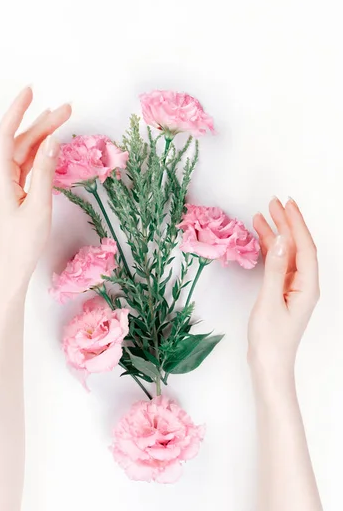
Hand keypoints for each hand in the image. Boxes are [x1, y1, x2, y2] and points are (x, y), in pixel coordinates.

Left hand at [0, 86, 70, 286]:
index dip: (17, 111)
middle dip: (42, 123)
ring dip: (43, 137)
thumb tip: (53, 142)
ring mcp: (7, 184)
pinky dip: (41, 153)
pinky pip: (27, 165)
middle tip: (67, 108)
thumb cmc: (22, 243)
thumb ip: (45, 171)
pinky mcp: (15, 192)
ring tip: (64, 120)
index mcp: (0, 178)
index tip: (30, 91)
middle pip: (20, 141)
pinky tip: (53, 145)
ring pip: (24, 152)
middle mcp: (0, 177)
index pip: (6, 135)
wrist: (10, 269)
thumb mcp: (39, 206)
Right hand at [248, 197, 319, 382]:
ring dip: (275, 234)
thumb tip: (279, 240)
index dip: (296, 224)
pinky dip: (269, 249)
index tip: (285, 205)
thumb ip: (274, 269)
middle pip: (297, 246)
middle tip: (273, 202)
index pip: (304, 247)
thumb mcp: (270, 301)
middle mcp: (304, 284)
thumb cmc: (270, 338)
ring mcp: (293, 288)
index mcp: (307, 286)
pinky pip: (278, 264)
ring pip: (286, 253)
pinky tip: (260, 239)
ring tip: (262, 215)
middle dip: (287, 223)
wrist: (269, 366)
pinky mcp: (282, 292)